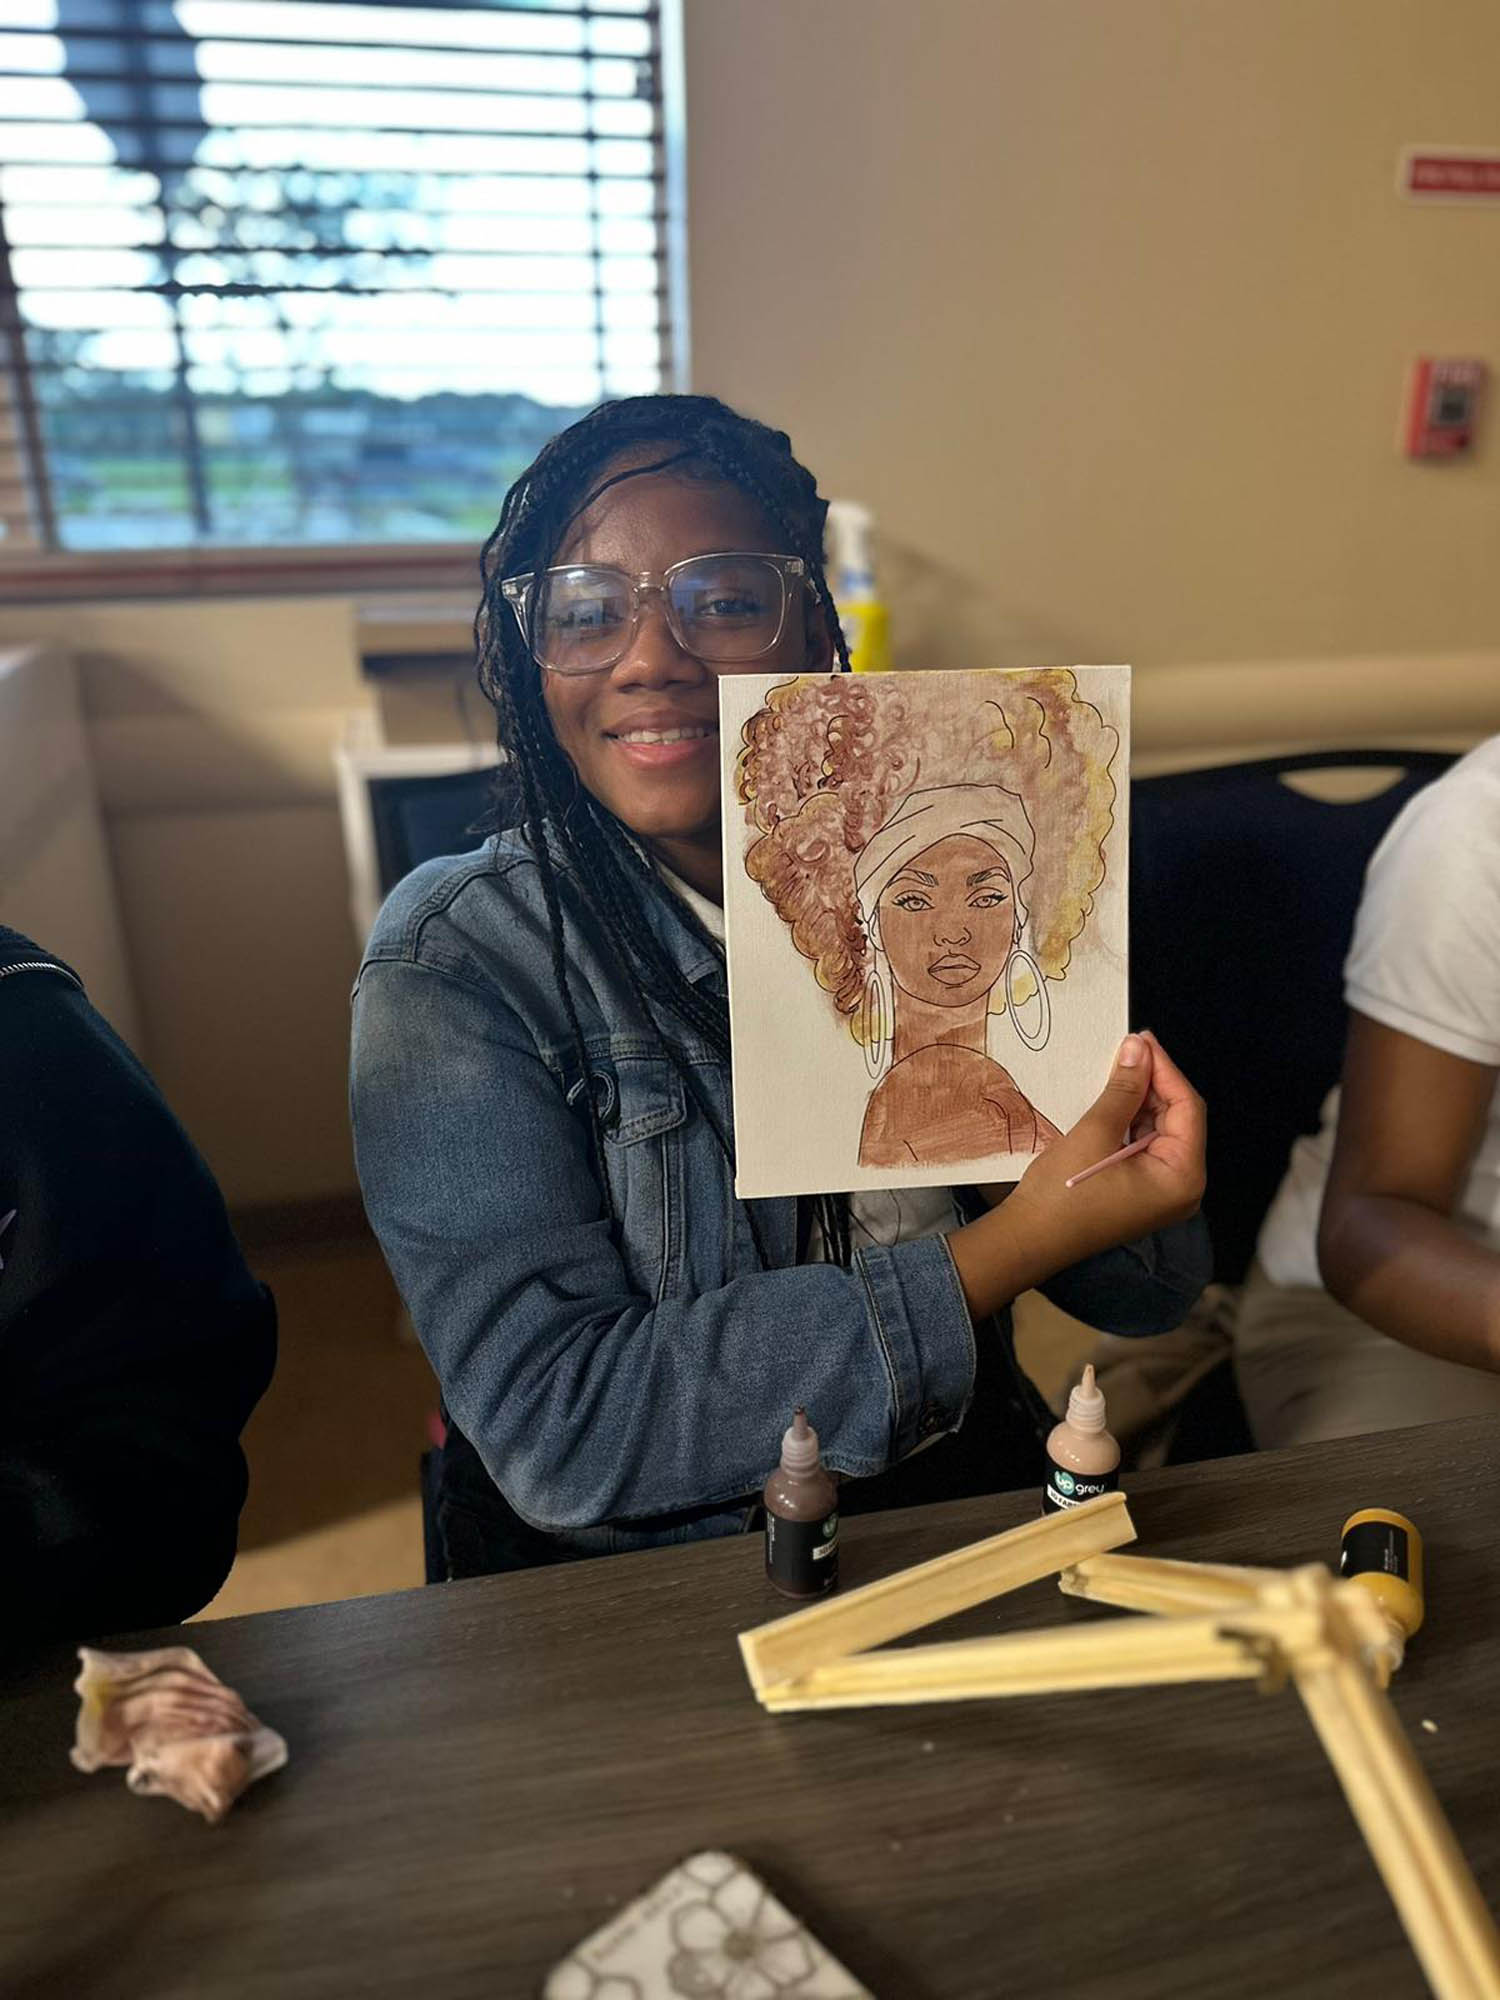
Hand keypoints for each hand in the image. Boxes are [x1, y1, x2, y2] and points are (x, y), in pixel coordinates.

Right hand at [948, 1033, 1205, 1317]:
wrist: (1029, 1240)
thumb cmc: (1063, 1194)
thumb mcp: (1095, 1133)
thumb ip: (1123, 1089)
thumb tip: (1139, 1048)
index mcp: (1183, 1177)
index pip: (1188, 1108)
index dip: (1165, 1069)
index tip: (1142, 1038)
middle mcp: (1183, 1187)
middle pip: (1178, 1119)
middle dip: (1154, 1083)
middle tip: (1128, 1047)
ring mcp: (1162, 1191)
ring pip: (1161, 1130)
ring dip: (1141, 1099)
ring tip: (1118, 1067)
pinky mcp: (1142, 1191)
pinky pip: (1146, 1146)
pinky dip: (1131, 1120)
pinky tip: (1114, 1097)